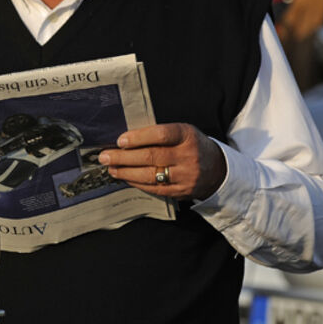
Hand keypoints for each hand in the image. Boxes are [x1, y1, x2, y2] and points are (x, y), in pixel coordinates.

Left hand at [97, 123, 225, 200]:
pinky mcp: (181, 191)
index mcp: (187, 136)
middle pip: (151, 156)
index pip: (161, 135)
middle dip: (124, 157)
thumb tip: (126, 139)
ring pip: (150, 175)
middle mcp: (188, 156)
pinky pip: (154, 188)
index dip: (139, 137)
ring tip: (111, 168)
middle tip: (105, 156)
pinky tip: (125, 178)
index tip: (120, 140)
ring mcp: (185, 176)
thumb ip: (160, 134)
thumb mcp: (183, 132)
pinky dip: (137, 183)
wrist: (217, 169)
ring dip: (126, 172)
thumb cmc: (192, 145)